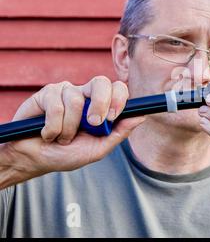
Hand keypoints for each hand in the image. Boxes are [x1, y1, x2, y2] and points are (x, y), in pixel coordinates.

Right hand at [0, 76, 144, 186]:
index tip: (112, 117)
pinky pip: (56, 105)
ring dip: (69, 128)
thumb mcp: (98, 149)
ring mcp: (66, 91)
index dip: (119, 99)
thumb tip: (141, 116)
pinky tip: (47, 134)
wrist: (36, 160)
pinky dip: (53, 127)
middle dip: (101, 103)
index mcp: (101, 106)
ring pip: (76, 101)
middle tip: (93, 124)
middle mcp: (85, 95)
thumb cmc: (67, 154)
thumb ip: (120, 133)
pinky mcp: (46, 94)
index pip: (118, 89)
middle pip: (101, 81)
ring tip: (62, 138)